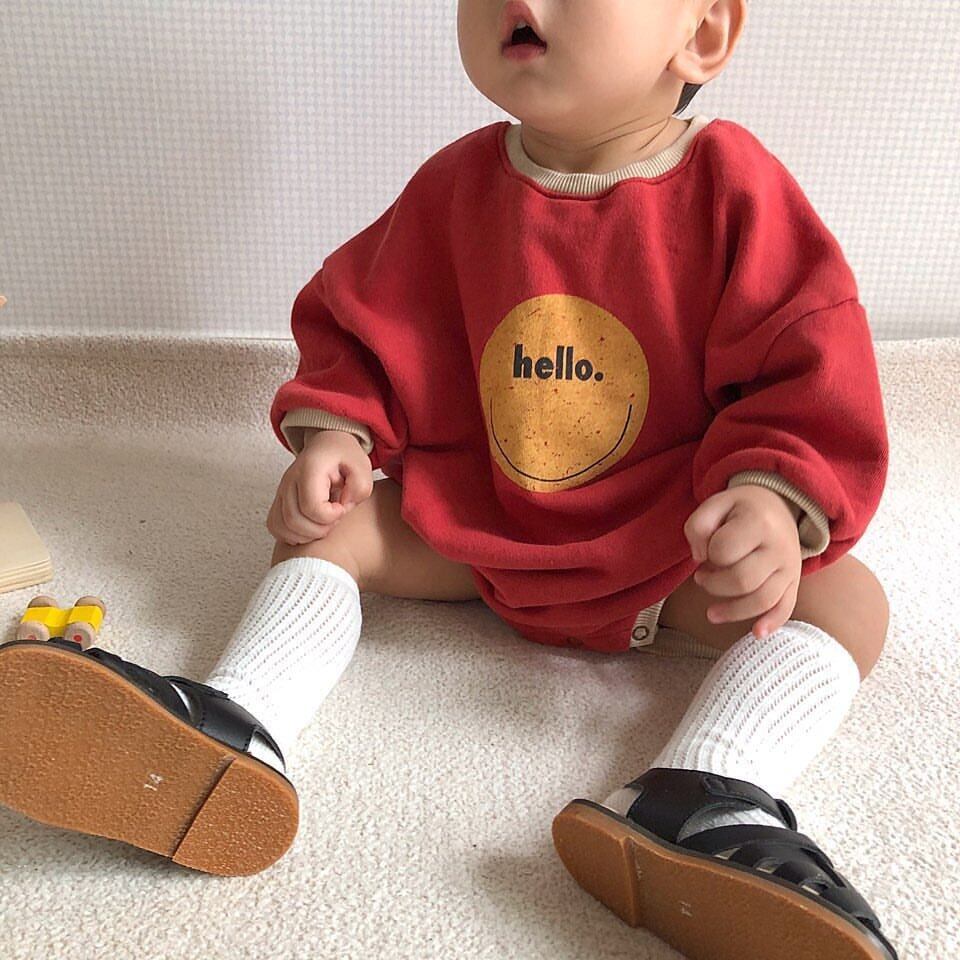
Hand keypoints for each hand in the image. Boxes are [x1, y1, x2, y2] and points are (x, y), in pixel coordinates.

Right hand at [266, 429, 373, 544]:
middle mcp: (290, 480)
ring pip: (281, 527)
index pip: (312, 506)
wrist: (326, 446)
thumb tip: (343, 506)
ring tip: (324, 524)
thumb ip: (360, 487)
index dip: (330, 516)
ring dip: (306, 535)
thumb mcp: (362, 466)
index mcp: (310, 468)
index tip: (342, 508)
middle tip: (334, 520)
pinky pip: (275, 526)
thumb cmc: (344, 457)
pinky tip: (310, 528)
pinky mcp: (278, 501)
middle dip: (319, 530)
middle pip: (293, 520)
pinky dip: (292, 535)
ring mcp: (280, 491)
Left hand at [683, 484, 801, 639]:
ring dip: (732, 611)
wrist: (780, 505)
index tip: (705, 549)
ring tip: (711, 613)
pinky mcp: (794, 582)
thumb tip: (699, 558)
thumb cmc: (740, 508)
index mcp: (758, 522)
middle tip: (701, 577)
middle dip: (714, 585)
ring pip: (762, 600)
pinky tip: (756, 634)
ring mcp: (790, 567)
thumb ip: (698, 526)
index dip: (707, 553)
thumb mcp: (715, 503)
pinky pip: (786, 607)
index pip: (724, 550)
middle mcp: (779, 546)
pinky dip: (772, 623)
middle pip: (742, 580)